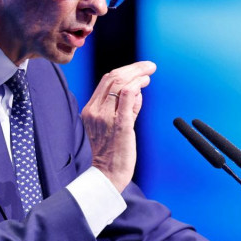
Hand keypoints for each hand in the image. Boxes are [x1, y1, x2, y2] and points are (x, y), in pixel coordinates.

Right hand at [81, 60, 155, 190]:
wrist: (107, 174)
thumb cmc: (113, 152)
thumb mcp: (113, 125)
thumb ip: (125, 107)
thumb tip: (137, 90)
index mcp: (90, 110)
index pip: (106, 81)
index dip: (125, 71)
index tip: (139, 70)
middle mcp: (95, 111)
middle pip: (113, 78)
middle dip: (133, 68)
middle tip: (149, 66)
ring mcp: (106, 117)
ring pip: (120, 83)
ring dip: (137, 73)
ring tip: (149, 72)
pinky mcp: (120, 123)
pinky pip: (126, 96)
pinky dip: (137, 84)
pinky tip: (145, 82)